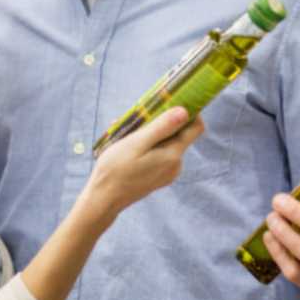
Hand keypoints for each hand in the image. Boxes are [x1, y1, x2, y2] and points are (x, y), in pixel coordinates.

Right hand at [80, 108, 204, 223]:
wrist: (103, 199)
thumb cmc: (116, 168)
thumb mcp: (136, 142)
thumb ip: (162, 127)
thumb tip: (185, 111)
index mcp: (173, 155)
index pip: (196, 128)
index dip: (190, 111)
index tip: (174, 100)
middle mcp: (175, 165)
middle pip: (179, 134)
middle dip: (161, 121)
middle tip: (139, 116)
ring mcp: (167, 173)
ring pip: (166, 144)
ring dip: (150, 133)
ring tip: (126, 132)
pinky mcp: (158, 177)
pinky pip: (158, 154)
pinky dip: (146, 146)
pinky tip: (126, 145)